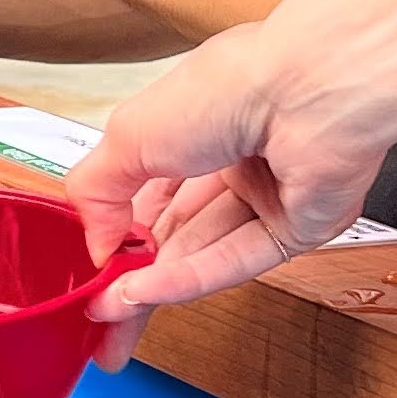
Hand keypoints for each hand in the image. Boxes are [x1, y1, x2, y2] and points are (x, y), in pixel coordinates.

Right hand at [66, 21, 386, 367]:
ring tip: (112, 312)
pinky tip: (148, 293)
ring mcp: (268, 195)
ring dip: (154, 283)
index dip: (114, 227)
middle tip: (97, 312)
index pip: (147, 187)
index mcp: (196, 121)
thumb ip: (98, 191)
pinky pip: (237, 261)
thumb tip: (94, 243)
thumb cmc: (231, 84)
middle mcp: (234, 157)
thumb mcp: (130, 134)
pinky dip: (188, 279)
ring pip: (201, 251)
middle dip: (131, 273)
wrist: (309, 91)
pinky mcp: (298, 228)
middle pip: (174, 230)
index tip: (87, 262)